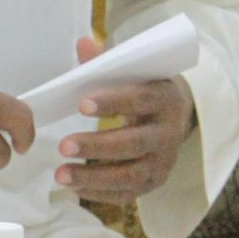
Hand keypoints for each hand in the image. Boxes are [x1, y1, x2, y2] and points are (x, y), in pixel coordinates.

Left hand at [56, 34, 196, 203]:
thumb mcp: (133, 71)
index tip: (81, 105)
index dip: (112, 102)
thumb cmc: (144, 89)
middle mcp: (169, 132)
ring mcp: (164, 161)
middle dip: (97, 146)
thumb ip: (106, 59)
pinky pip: (128, 193)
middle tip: (63, 146)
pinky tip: (73, 187)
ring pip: (131, 174)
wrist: (177, 115)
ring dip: (94, 177)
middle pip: (135, 142)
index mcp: (165, 98)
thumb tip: (83, 44)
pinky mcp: (155, 181)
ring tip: (61, 174)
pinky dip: (99, 193)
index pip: (141, 99)